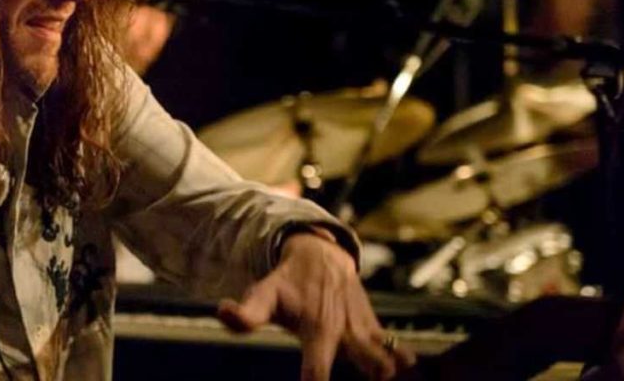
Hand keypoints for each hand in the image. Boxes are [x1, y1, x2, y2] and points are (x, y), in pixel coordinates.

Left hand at [217, 232, 414, 380]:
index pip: (317, 371)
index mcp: (318, 330)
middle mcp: (346, 332)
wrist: (320, 255)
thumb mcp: (263, 295)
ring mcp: (364, 329)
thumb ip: (246, 313)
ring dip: (386, 370)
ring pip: (389, 357)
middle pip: (370, 366)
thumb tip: (223, 311)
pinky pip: (396, 348)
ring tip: (382, 375)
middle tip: (369, 380)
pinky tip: (399, 370)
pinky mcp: (375, 326)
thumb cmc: (287, 282)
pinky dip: (400, 361)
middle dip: (372, 376)